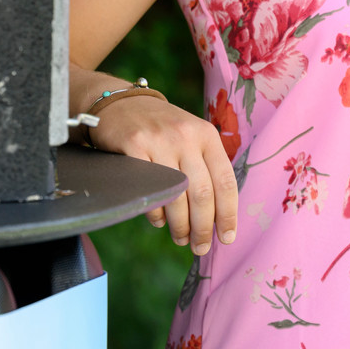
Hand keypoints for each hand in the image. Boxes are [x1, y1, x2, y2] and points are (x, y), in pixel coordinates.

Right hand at [90, 94, 238, 256]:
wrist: (121, 103)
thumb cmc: (161, 128)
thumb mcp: (191, 136)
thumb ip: (206, 166)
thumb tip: (218, 215)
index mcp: (207, 135)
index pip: (225, 181)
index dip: (228, 214)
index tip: (227, 237)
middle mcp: (186, 136)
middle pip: (202, 194)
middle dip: (203, 228)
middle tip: (201, 246)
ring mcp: (159, 141)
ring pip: (176, 197)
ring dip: (180, 226)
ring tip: (181, 238)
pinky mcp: (133, 147)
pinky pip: (149, 191)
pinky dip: (156, 214)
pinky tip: (159, 221)